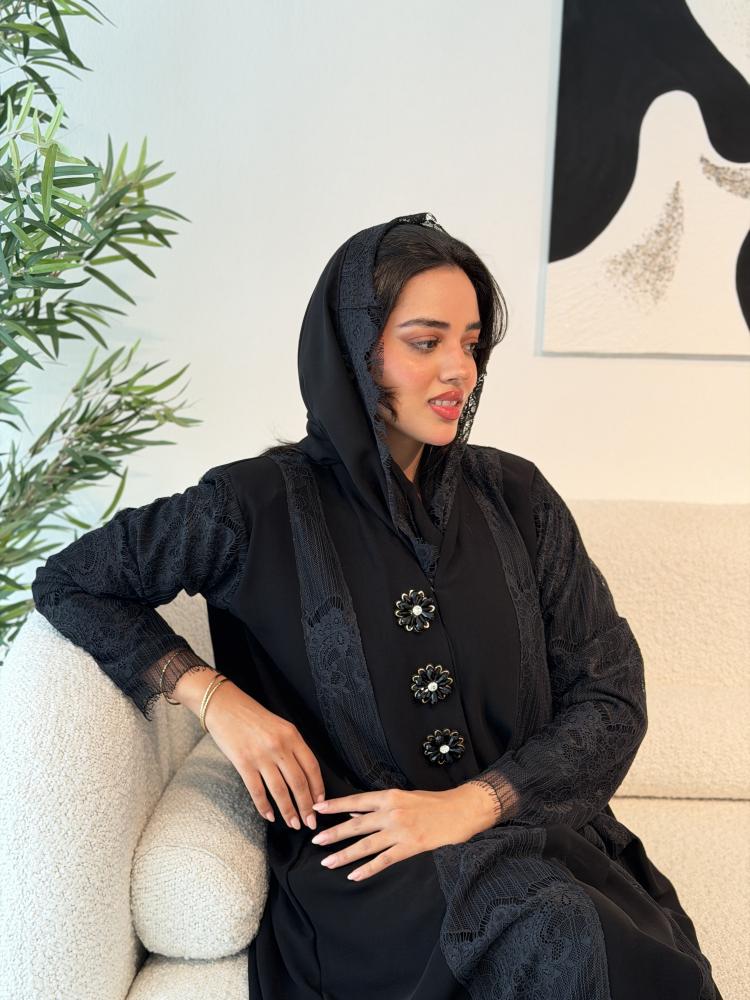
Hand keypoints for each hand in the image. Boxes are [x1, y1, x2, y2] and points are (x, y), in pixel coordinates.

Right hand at [205, 681, 325, 830]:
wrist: (225, 706)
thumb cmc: (252, 717)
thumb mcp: (280, 726)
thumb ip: (292, 747)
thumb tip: (303, 775)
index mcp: (292, 735)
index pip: (311, 767)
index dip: (318, 788)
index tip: (320, 804)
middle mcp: (279, 746)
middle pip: (299, 783)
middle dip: (306, 807)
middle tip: (311, 823)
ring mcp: (261, 755)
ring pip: (280, 790)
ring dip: (289, 811)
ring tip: (294, 824)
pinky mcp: (243, 763)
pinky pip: (257, 791)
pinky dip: (264, 806)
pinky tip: (269, 816)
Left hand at [309, 783, 497, 881]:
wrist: (460, 810)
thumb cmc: (433, 802)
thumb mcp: (405, 796)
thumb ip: (381, 805)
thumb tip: (356, 813)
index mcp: (390, 796)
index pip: (357, 801)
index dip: (336, 805)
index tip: (318, 809)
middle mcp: (392, 812)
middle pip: (357, 824)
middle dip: (334, 833)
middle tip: (315, 841)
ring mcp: (401, 831)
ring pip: (366, 845)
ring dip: (345, 854)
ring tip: (327, 862)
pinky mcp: (410, 847)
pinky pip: (384, 860)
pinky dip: (368, 868)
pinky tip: (354, 875)